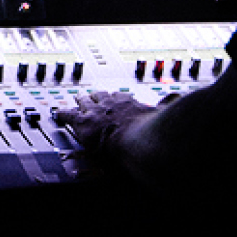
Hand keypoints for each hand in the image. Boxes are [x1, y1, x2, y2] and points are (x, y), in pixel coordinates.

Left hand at [52, 91, 172, 167]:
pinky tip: (58, 114)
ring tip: (76, 102)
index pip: (118, 96)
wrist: (135, 140)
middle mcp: (109, 104)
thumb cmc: (149, 131)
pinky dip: (63, 114)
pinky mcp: (83, 122)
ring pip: (83, 101)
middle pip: (98, 96)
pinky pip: (68, 114)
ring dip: (80, 102)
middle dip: (95, 97)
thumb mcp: (161, 115)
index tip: (114, 99)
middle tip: (92, 99)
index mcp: (127, 103)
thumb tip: (177, 97)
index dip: (115, 98)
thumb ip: (167, 105)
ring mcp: (94, 112)